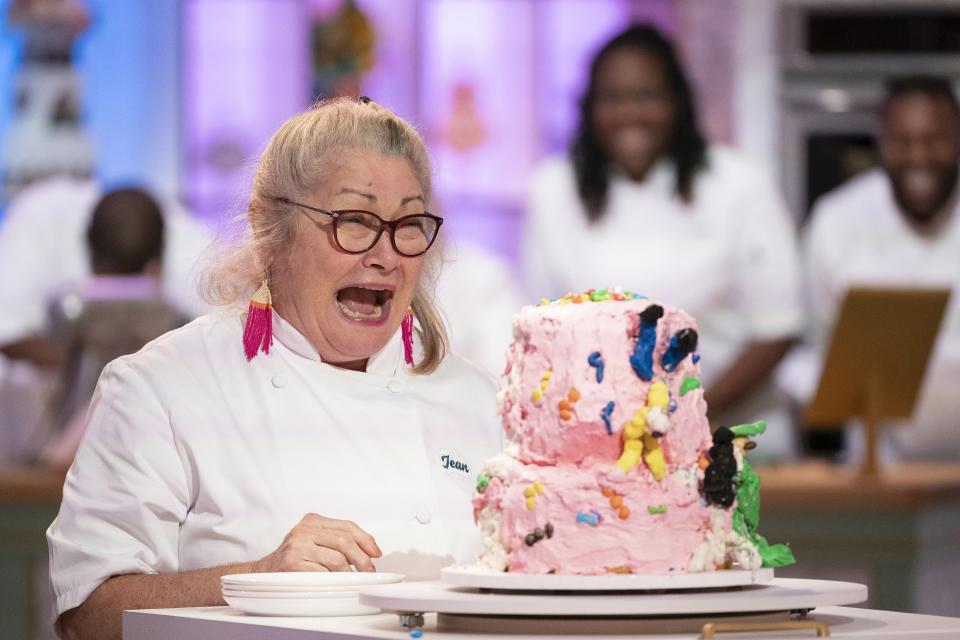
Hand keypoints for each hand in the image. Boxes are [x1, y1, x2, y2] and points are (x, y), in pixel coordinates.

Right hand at [253, 513, 381, 572]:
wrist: (264, 572)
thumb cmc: (295, 557)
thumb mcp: (315, 540)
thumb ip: (338, 540)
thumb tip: (371, 552)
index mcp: (312, 521)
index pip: (347, 526)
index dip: (365, 540)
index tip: (376, 553)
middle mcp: (304, 530)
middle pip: (344, 541)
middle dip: (362, 558)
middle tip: (369, 570)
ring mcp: (297, 546)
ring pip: (337, 559)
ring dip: (349, 572)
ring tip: (352, 578)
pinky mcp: (293, 564)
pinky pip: (323, 573)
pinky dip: (334, 580)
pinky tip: (336, 582)